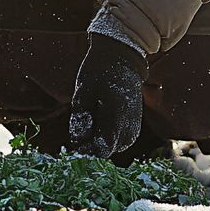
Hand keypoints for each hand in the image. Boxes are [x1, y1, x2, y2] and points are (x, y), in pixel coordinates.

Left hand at [69, 33, 147, 157]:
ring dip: (99, 141)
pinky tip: (100, 120)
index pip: (101, 148)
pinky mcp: (134, 126)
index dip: (85, 149)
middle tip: (82, 126)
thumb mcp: (82, 94)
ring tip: (92, 118)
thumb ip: (80, 121)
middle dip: (91, 144)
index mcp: (116, 116)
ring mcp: (134, 127)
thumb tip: (78, 144)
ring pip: (112, 148)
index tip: (75, 142)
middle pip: (106, 151)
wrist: (121, 59)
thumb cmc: (97, 73)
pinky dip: (107, 136)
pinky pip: (119, 142)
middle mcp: (129, 126)